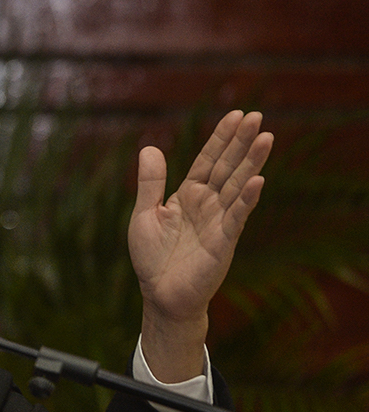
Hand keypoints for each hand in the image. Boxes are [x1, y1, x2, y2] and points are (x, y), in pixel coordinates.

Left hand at [129, 110, 272, 381]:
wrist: (160, 296)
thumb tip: (150, 147)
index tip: (236, 115)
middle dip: (241, 142)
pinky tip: (258, 181)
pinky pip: (236, 217)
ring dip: (252, 163)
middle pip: (227, 167)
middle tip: (257, 116)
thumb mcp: (145, 214)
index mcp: (188, 195)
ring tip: (266, 137)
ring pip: (237, 186)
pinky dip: (247, 199)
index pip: (207, 160)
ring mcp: (218, 222)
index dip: (221, 139)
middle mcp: (207, 205)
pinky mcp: (223, 242)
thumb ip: (150, 183)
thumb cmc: (152, 258)